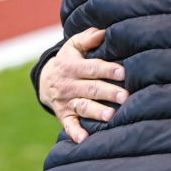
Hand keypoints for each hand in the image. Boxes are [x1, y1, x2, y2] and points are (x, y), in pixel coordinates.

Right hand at [38, 28, 126, 143]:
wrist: (45, 80)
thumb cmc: (69, 60)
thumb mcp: (73, 46)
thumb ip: (88, 38)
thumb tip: (104, 31)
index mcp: (72, 66)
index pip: (92, 68)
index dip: (107, 70)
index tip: (122, 72)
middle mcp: (69, 85)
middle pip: (91, 88)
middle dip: (108, 93)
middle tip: (125, 97)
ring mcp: (66, 101)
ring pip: (83, 107)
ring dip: (97, 112)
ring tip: (111, 116)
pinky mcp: (64, 115)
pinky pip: (68, 125)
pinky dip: (75, 132)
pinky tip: (84, 139)